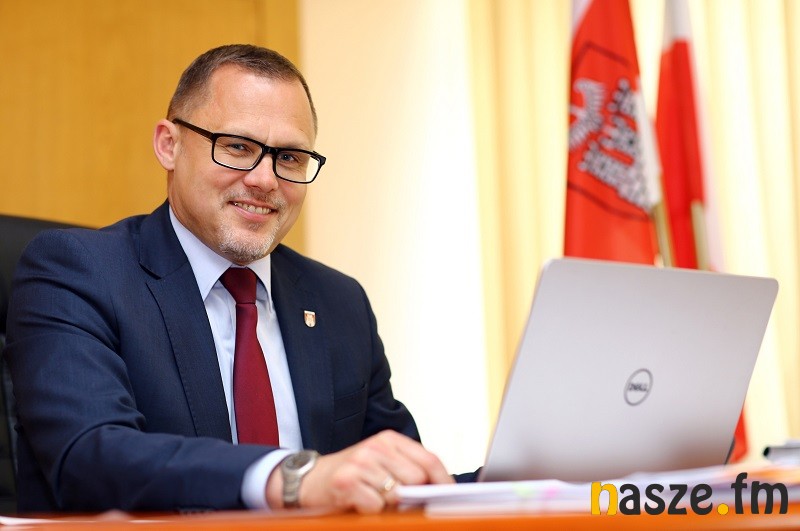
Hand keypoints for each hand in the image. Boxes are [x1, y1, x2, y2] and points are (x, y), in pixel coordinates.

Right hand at [266, 430, 453, 512]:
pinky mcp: (347, 481)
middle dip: (412, 496)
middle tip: (399, 502)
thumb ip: (407, 470)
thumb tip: (439, 489)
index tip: (450, 495)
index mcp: (389, 440)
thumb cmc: (351, 474)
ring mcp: (361, 462)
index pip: (429, 459)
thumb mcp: (381, 463)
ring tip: (375, 500)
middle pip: (417, 478)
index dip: (443, 480)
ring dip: (390, 506)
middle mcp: (376, 447)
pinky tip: (360, 503)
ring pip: (397, 494)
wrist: (309, 479)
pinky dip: (372, 511)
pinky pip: (376, 506)